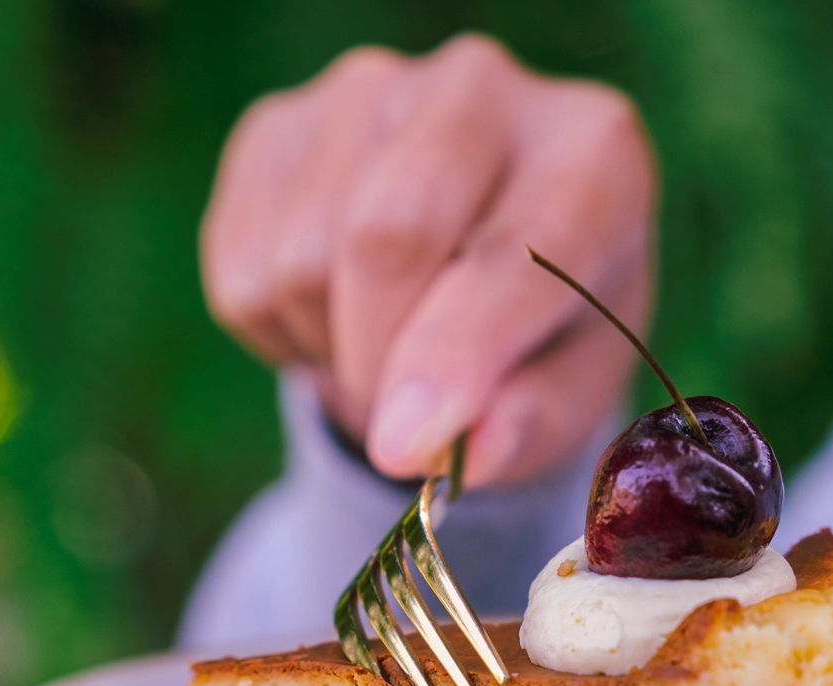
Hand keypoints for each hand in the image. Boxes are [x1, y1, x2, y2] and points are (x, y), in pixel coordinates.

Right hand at [200, 34, 656, 486]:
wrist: (482, 259)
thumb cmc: (548, 326)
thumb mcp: (570, 385)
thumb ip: (529, 417)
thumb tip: (462, 450)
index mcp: (591, 148)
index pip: (508, 254)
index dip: (451, 359)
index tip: (403, 450)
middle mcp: (479, 87)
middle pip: (385, 233)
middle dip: (378, 363)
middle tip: (400, 434)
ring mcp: (366, 92)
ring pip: (299, 263)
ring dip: (332, 351)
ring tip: (386, 351)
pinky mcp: (277, 127)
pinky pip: (240, 271)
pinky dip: (279, 333)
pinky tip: (335, 316)